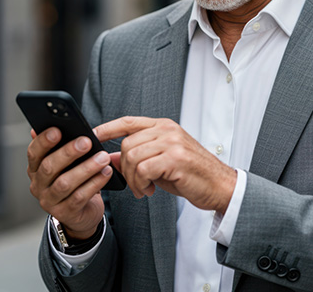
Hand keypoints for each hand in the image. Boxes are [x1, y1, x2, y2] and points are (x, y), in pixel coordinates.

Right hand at [26, 127, 112, 239]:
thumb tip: (48, 125)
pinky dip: (94, 183)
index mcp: (35, 169)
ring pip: (65, 183)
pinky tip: (106, 173)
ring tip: (102, 157)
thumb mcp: (65, 162)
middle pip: (49, 167)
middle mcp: (38, 185)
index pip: (33, 153)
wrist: (81, 212)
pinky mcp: (65, 214)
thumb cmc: (74, 179)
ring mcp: (49, 201)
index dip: (43, 141)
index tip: (57, 129)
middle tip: (87, 141)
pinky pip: (79, 197)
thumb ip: (58, 145)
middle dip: (68, 152)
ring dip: (86, 168)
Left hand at [95, 117, 236, 213]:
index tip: (92, 136)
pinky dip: (141, 184)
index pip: (128, 121)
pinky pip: (142, 169)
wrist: (219, 186)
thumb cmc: (190, 175)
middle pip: (126, 144)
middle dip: (124, 168)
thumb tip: (109, 158)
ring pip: (132, 157)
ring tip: (144, 188)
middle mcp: (167, 130)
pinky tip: (150, 190)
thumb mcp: (160, 162)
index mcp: (163, 126)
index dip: (108, 128)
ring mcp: (172, 142)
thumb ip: (136, 156)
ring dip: (133, 179)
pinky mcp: (175, 158)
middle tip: (136, 184)